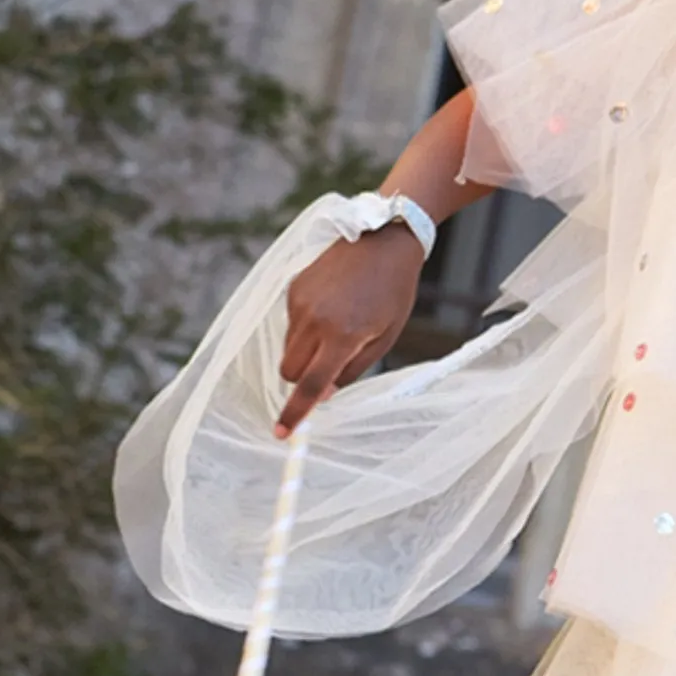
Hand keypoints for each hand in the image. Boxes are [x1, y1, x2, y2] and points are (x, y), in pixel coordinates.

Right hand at [276, 224, 423, 433]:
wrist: (382, 241)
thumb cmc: (393, 293)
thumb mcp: (384, 338)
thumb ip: (352, 370)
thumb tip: (322, 393)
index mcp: (342, 336)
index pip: (310, 385)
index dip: (294, 413)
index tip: (282, 434)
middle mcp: (314, 320)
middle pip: (290, 372)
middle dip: (302, 380)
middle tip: (328, 369)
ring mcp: (299, 303)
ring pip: (288, 349)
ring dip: (306, 353)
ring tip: (340, 327)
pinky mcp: (292, 289)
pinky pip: (290, 324)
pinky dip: (306, 329)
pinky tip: (332, 308)